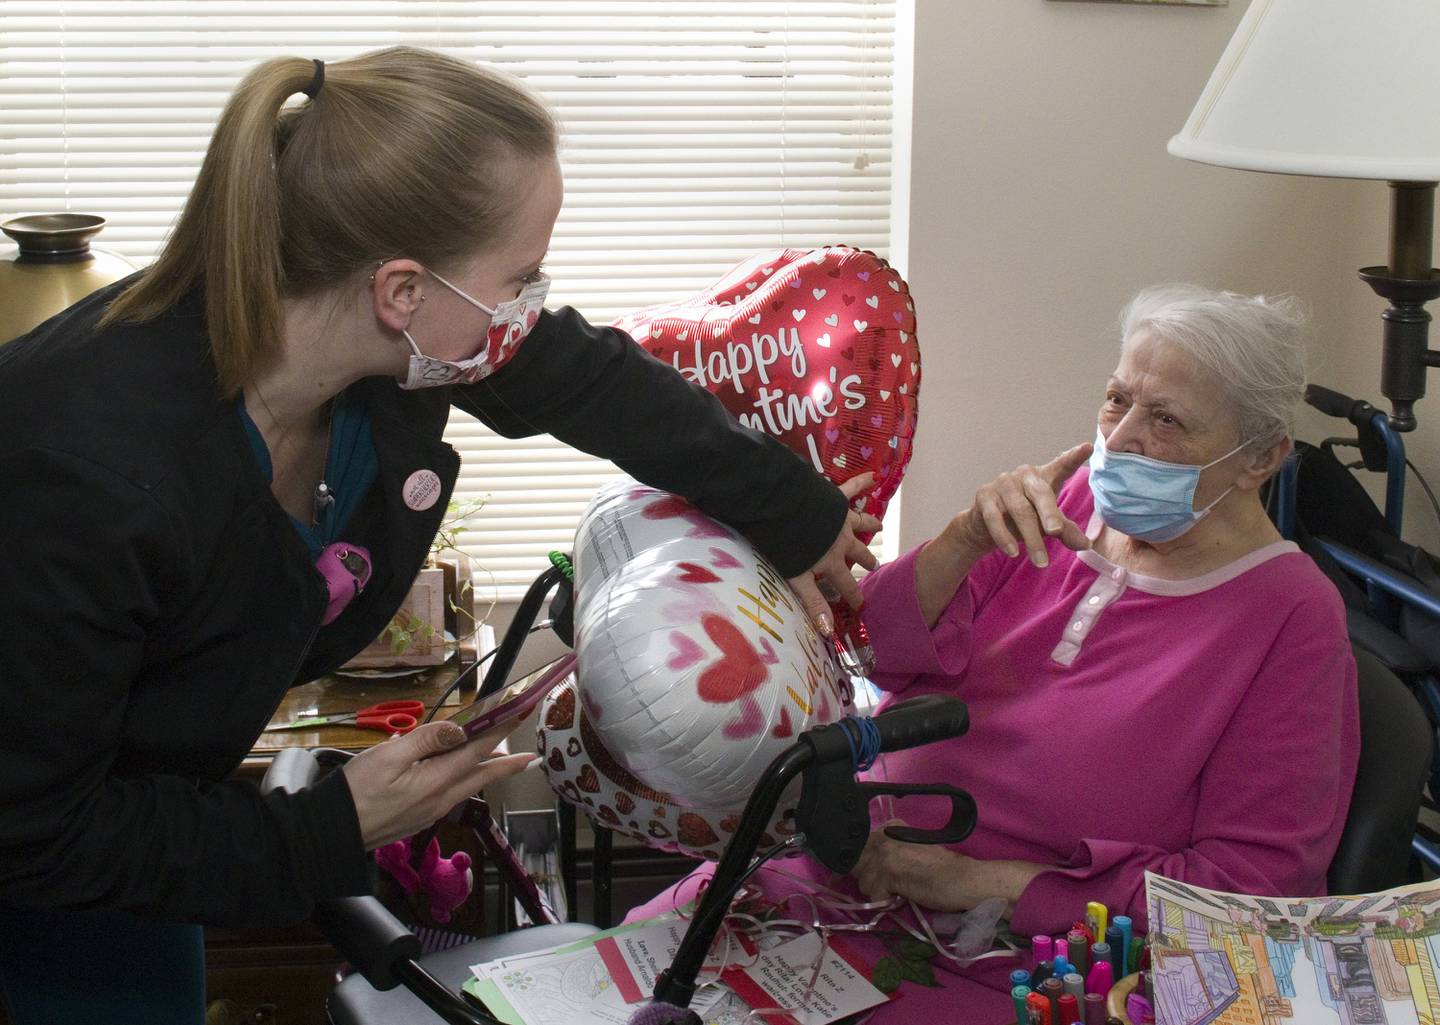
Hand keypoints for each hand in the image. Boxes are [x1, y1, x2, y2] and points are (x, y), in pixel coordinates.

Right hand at [342, 720, 536, 849]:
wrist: (332, 834)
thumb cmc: (354, 793)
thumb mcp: (387, 757)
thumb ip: (426, 741)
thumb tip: (459, 729)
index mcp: (435, 782)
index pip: (477, 750)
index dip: (501, 730)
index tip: (520, 715)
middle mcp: (440, 800)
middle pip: (481, 775)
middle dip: (506, 762)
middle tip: (528, 755)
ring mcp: (431, 812)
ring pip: (468, 786)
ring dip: (487, 771)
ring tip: (502, 760)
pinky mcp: (420, 817)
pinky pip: (452, 794)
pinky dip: (465, 780)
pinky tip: (461, 774)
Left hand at [788, 473, 881, 635]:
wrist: (781, 507)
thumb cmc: (784, 544)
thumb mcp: (797, 577)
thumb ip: (813, 602)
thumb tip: (828, 631)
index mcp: (831, 561)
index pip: (846, 584)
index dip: (854, 596)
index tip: (862, 606)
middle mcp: (841, 540)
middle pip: (857, 552)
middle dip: (866, 560)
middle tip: (875, 565)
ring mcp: (839, 517)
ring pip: (860, 523)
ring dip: (870, 525)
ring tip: (880, 527)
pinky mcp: (833, 497)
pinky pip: (851, 488)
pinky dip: (862, 482)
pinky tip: (872, 475)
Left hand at [853, 823, 1045, 914]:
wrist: (964, 880)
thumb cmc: (941, 870)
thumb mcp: (910, 853)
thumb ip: (888, 854)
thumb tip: (863, 868)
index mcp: (891, 828)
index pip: (859, 848)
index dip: (865, 866)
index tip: (878, 875)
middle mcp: (885, 835)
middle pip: (857, 864)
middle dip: (870, 879)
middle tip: (891, 886)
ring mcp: (886, 852)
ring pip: (863, 881)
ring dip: (878, 892)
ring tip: (901, 891)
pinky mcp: (889, 872)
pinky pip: (874, 895)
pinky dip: (886, 902)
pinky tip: (903, 897)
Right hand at [945, 443, 1092, 568]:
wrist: (984, 525)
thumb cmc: (1023, 519)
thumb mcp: (1047, 524)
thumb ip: (1066, 531)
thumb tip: (1086, 545)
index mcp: (1044, 477)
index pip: (1061, 466)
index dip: (1073, 457)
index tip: (1087, 447)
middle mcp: (1024, 475)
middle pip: (1040, 493)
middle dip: (1049, 514)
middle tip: (1056, 532)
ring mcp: (1003, 483)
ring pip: (1020, 511)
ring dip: (1031, 538)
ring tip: (1041, 562)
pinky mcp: (984, 496)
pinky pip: (995, 519)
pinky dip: (1005, 537)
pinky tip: (1013, 553)